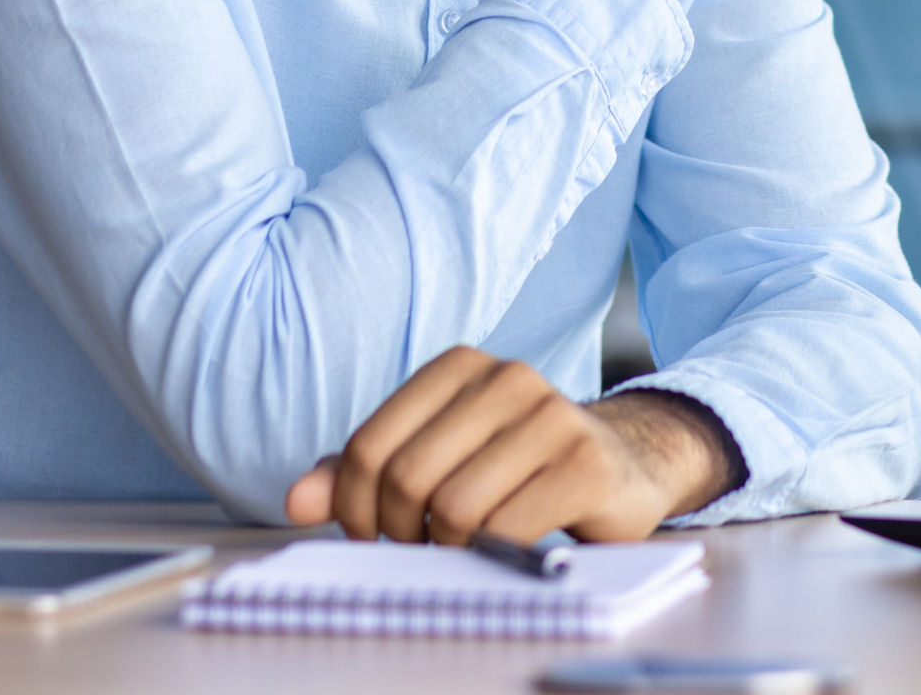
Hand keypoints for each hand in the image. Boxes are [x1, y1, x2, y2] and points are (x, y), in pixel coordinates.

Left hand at [281, 346, 739, 540]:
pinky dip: (493, 551)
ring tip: (463, 543)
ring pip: (453, 507)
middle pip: (406, 479)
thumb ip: (365, 474)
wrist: (625, 465)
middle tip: (418, 546)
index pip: (368, 447)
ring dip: (448, 546)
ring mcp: (552, 417)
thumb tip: (295, 501)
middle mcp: (506, 379)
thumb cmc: (516, 466)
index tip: (370, 534)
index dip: (353, 508)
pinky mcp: (585, 464)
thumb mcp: (438, 457)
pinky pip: (506, 526)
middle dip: (400, 531)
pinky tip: (506, 545)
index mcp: (460, 367)